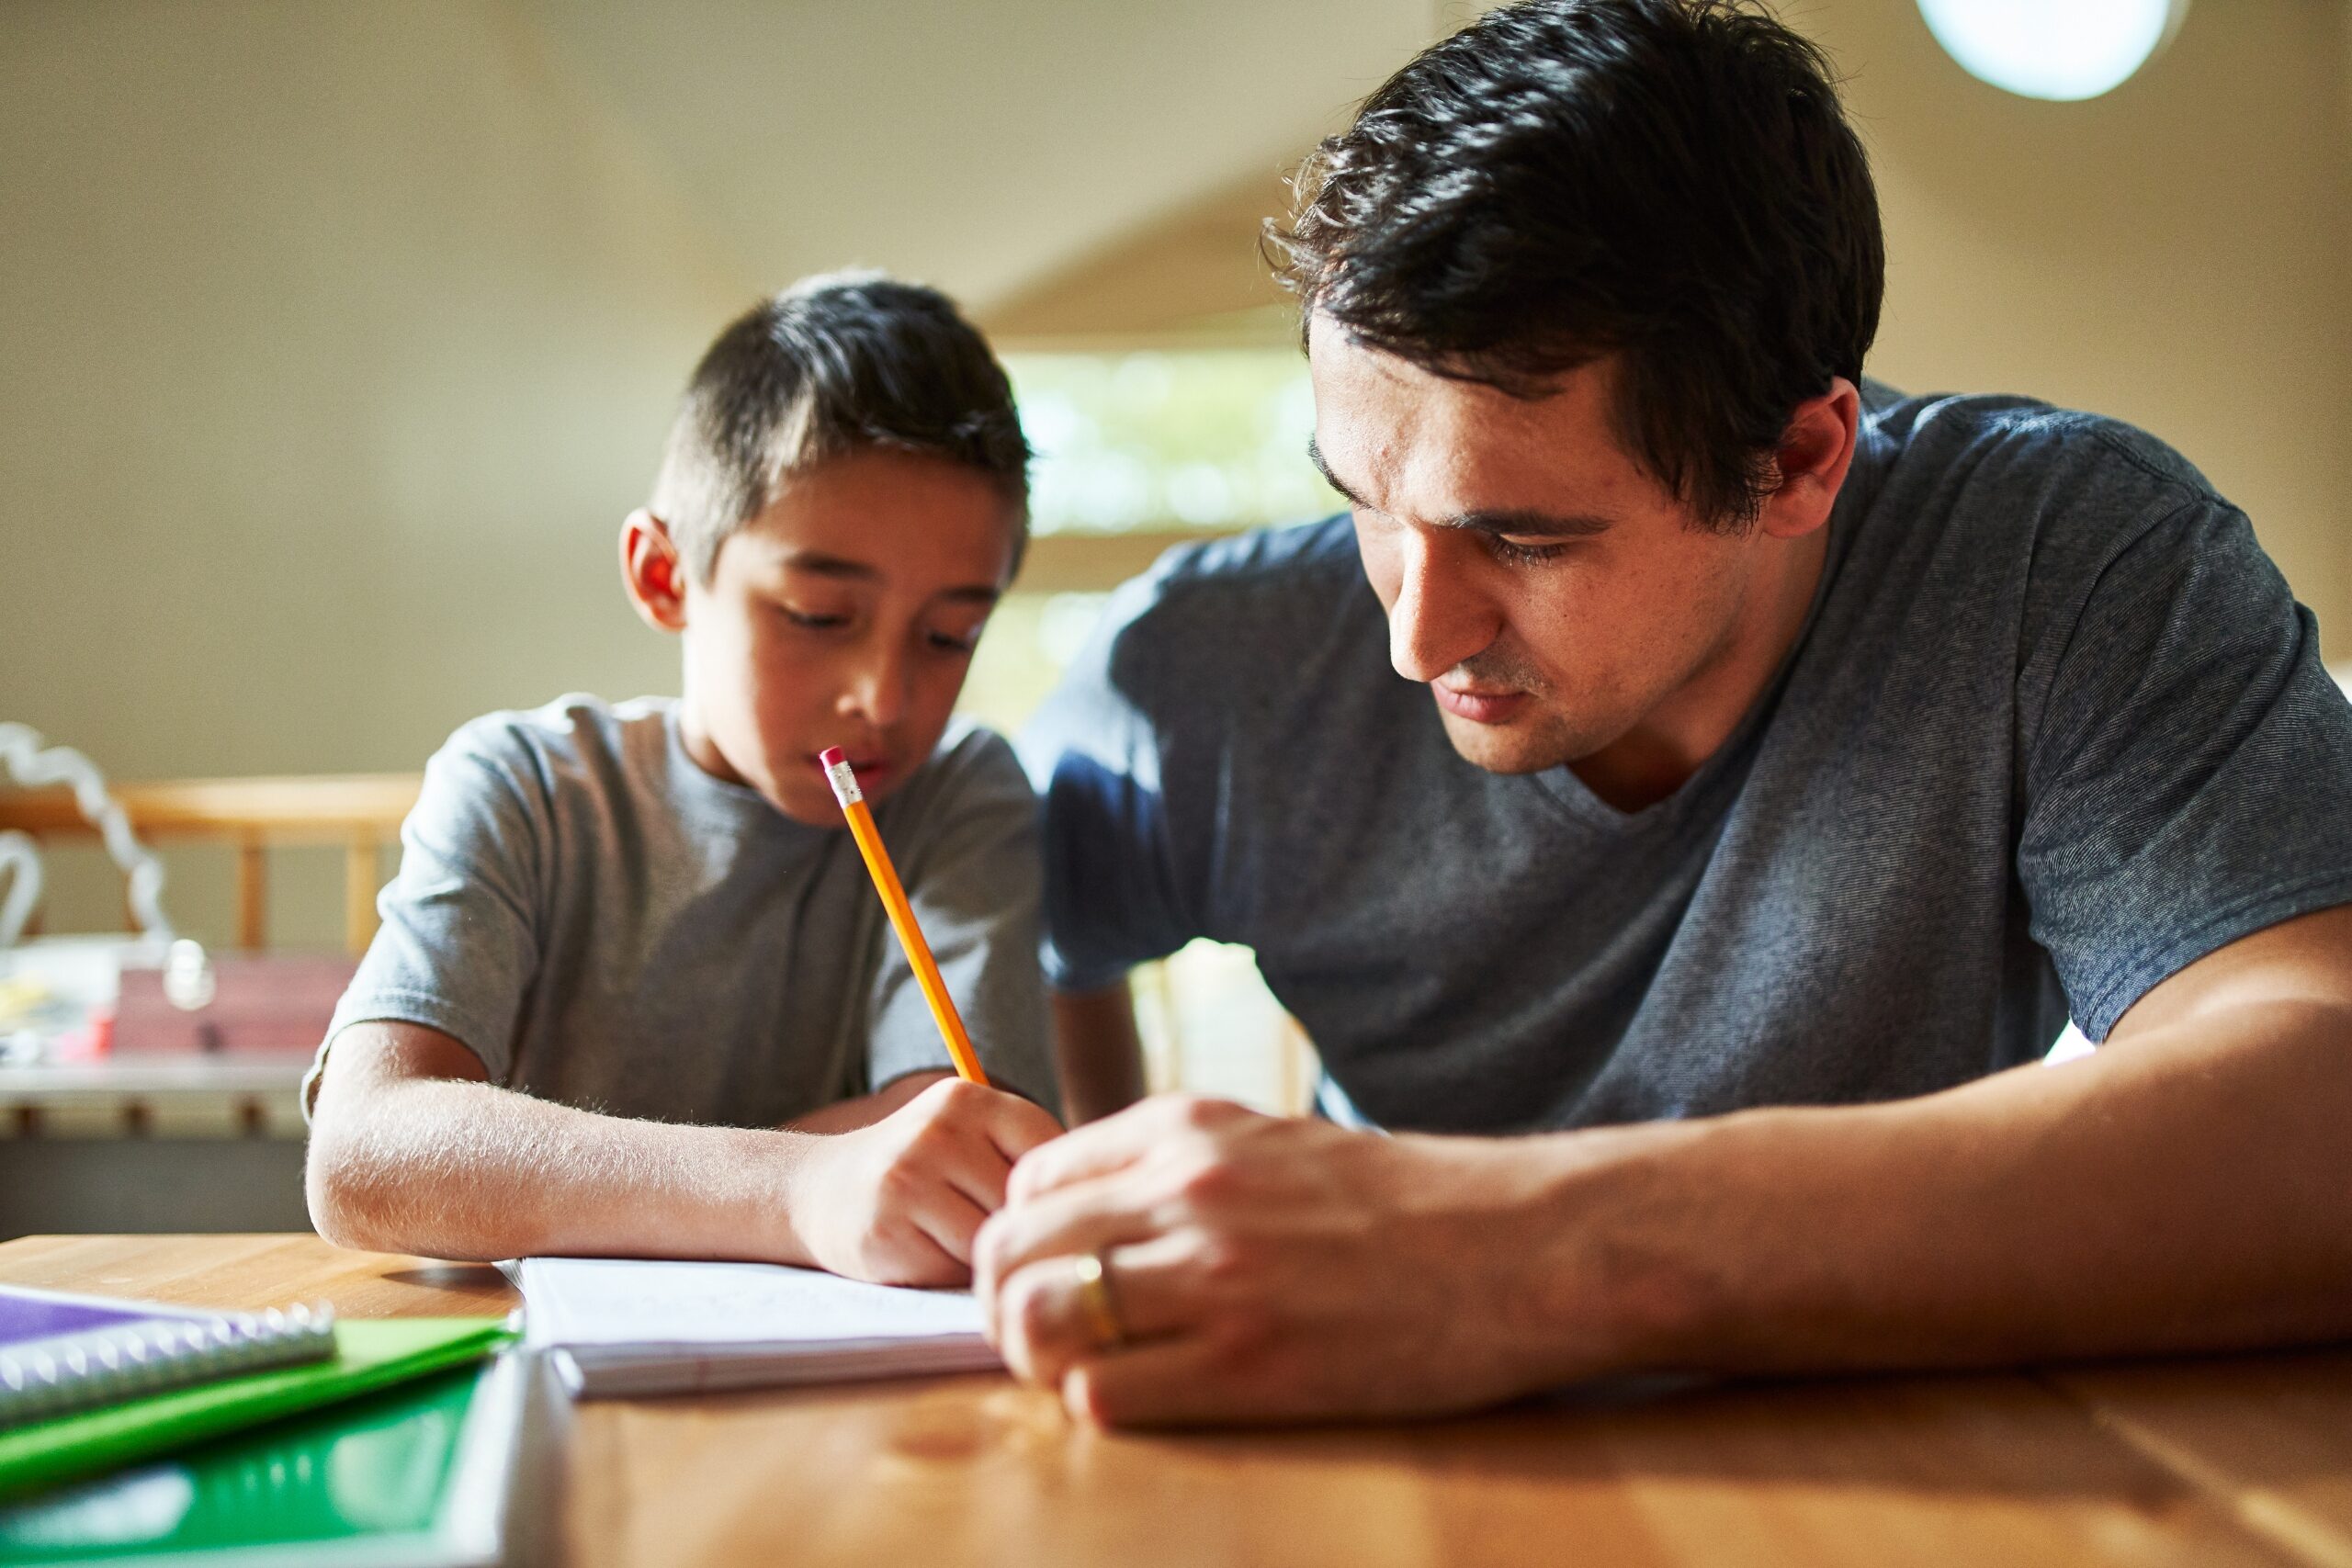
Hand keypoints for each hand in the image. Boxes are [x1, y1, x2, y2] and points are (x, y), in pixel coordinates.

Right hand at [788, 1078, 1062, 1285]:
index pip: (1048, 1153)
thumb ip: (1023, 1153)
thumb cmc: (919, 1170)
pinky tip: (926, 1255)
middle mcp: (937, 1131)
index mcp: (968, 1098)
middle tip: (987, 1230)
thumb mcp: (966, 1134)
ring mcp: (908, 1181)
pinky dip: (951, 1276)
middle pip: (1021, 1203)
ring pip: (991, 1241)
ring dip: (985, 1257)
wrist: (820, 1190)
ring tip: (954, 1239)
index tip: (1028, 1205)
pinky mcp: (886, 1232)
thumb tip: (1102, 1200)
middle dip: (1013, 1228)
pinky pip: (955, 1272)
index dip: (1046, 1193)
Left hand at [973, 1094, 1594, 1426]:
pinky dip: (1101, 1406)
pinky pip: (1106, 1397)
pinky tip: (1144, 1399)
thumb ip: (1180, 1164)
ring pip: (1040, 1321)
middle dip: (1006, 1302)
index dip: (1024, 1236)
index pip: (1032, 1179)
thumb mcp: (1274, 1143)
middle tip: (1041, 1339)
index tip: (1050, 1271)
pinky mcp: (1249, 1364)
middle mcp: (1184, 1190)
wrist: (1519, 1246)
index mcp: (1187, 1129)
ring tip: (1082, 1373)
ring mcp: (1214, 1276)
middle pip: (1012, 1249)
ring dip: (1041, 1360)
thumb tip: (1096, 1214)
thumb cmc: (1406, 1204)